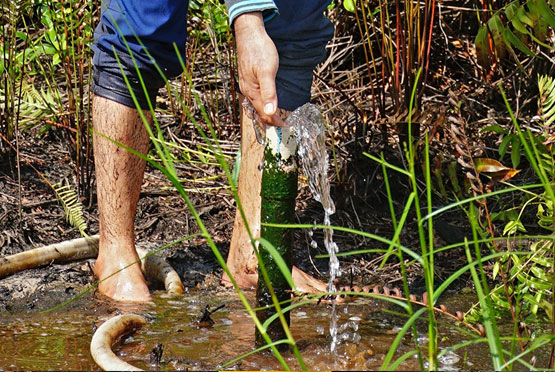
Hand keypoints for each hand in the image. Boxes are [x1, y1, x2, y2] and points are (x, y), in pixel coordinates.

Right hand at [234, 12, 286, 126]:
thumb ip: (269, 92)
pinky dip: (263, 105)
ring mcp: (247, 85)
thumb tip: (271, 112)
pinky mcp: (250, 80)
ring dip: (267, 115)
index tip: (287, 127)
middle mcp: (247, 91)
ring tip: (276, 121)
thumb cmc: (259, 50)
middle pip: (259, 112)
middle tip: (284, 127)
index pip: (264, 113)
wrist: (249, 33)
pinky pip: (256, 98)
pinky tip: (268, 105)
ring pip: (257, 106)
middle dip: (271, 121)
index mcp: (251, 91)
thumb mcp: (267, 71)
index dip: (276, 122)